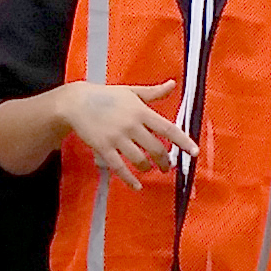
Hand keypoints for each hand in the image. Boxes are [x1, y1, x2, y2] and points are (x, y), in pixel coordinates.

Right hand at [50, 81, 189, 183]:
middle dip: (165, 161)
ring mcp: (117, 138)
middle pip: (156, 148)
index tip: (194, 151)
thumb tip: (172, 84)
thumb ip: (153, 92)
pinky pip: (119, 167)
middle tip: (167, 166)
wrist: (76, 102)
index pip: (167, 128)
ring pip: (139, 159)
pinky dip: (129, 179)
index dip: (183, 141)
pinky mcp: (103, 148)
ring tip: (149, 169)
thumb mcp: (131, 91)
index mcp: (141, 111)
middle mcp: (131, 125)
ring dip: (147, 168)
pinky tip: (136, 185)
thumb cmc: (105, 95)